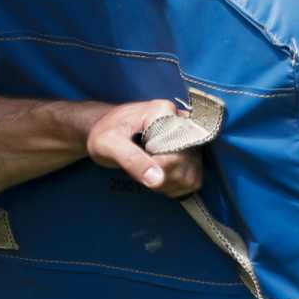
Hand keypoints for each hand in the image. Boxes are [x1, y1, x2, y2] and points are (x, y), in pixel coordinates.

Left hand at [88, 99, 203, 197]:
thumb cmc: (104, 133)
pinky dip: (174, 186)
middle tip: (138, 168)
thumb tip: (157, 180)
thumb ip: (131, 159)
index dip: (158, 165)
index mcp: (164, 112)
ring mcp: (189, 138)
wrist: (106, 130)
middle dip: (160, 176)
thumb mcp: (108, 144)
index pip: (176, 149)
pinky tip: (157, 176)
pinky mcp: (191, 153)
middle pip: (186, 164)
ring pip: (191, 176)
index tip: (137, 162)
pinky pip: (193, 180)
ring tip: (147, 172)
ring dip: (167, 184)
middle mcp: (182, 122)